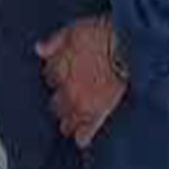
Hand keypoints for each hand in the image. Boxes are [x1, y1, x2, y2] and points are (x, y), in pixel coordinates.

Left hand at [36, 14, 126, 149]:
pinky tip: (81, 139)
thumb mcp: (73, 30)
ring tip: (71, 121)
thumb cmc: (104, 35)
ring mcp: (82, 105)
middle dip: (59, 101)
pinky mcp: (100, 113)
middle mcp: (66, 90)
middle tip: (67, 99)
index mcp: (58, 70)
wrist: (129, 44)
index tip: (62, 75)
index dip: (55, 76)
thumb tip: (39, 49)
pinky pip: (86, 133)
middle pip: (54, 105)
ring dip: (68, 121)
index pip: (48, 78)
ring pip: (66, 122)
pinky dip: (83, 137)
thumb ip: (54, 42)